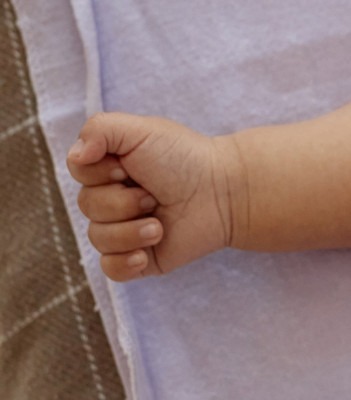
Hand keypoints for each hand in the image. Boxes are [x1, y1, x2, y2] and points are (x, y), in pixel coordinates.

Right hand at [67, 113, 238, 280]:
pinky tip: (145, 253)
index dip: (99, 173)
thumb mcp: (141, 130)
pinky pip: (111, 270)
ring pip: (98, 239)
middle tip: (154, 195)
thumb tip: (75, 155)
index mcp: (110, 169)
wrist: (225, 192)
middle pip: (86, 207)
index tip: (127, 168)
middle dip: (121, 202)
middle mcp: (114, 199)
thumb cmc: (185, 158)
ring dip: (130, 231)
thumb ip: (100, 130)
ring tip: (160, 224)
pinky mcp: (141, 258)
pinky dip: (124, 263)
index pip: (78, 172)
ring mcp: (126, 230)